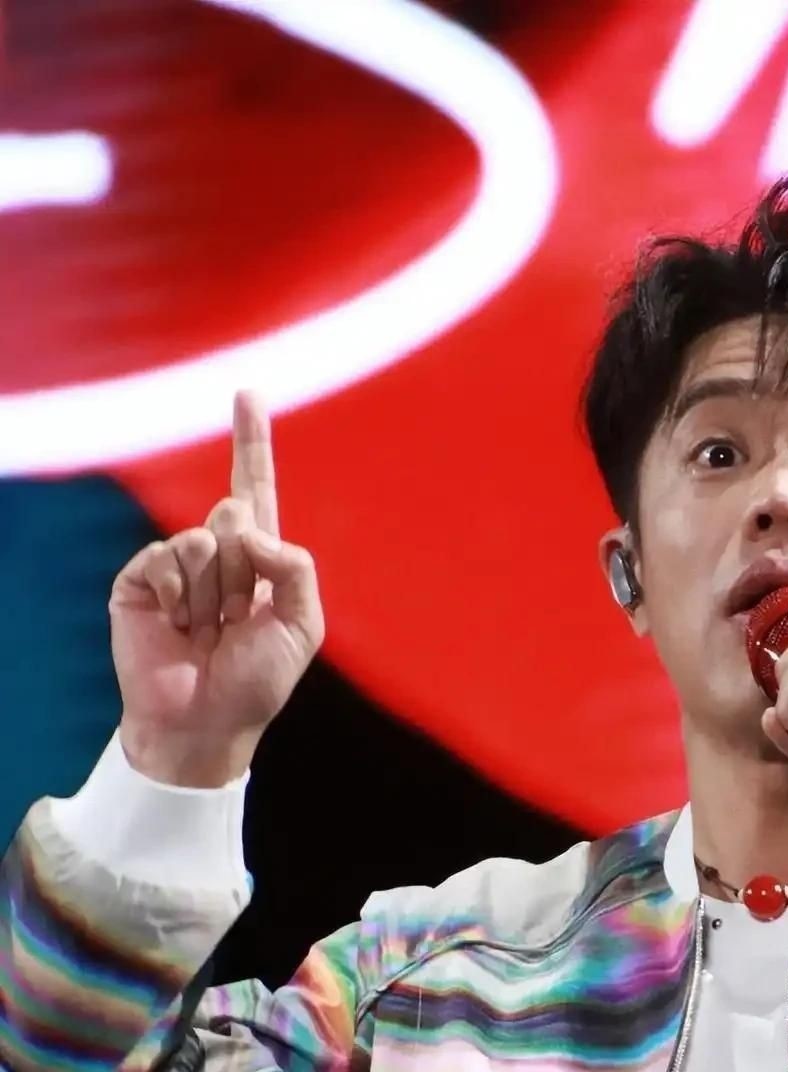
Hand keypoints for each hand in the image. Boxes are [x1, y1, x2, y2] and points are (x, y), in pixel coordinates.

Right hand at [110, 392, 324, 786]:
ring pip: (203, 540)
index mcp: (259, 557)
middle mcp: (218, 551)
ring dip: (213, 596)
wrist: (206, 724)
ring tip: (206, 631)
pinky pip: (165, 558)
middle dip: (244, 575)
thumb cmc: (257, 680)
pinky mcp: (139, 580)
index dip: (252, 441)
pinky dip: (179, 598)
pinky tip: (176, 627)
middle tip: (236, 621)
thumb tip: (247, 526)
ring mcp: (177, 565)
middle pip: (236, 516)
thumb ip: (294, 566)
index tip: (248, 391)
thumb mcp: (302, 624)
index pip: (256, 486)